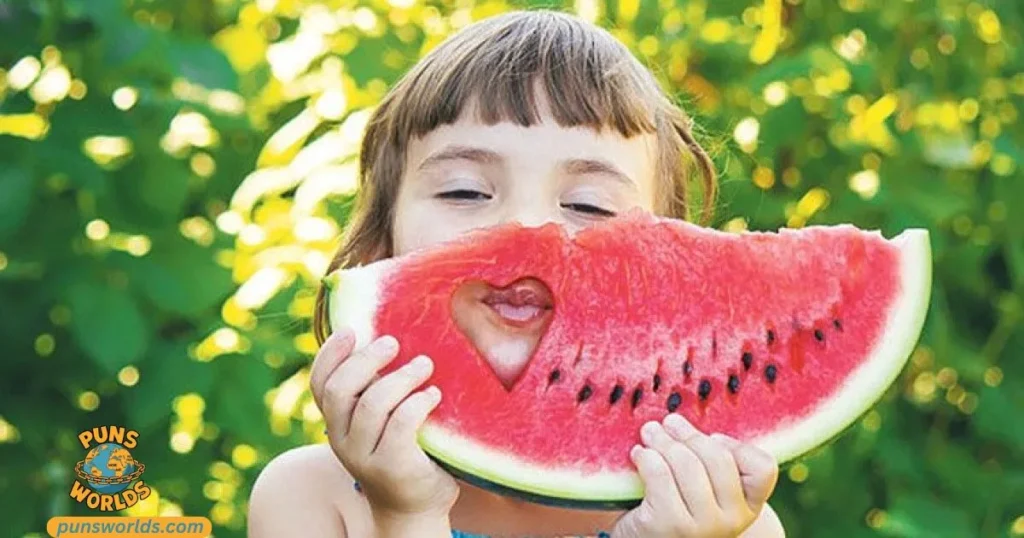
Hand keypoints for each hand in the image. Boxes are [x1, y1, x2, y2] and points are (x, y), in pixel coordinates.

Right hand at [309, 328, 458, 522]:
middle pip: (340, 390)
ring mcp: (364, 457)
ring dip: (401, 377)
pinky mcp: (392, 468)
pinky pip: (400, 424)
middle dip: (366, 359)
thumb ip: (373, 389)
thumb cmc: (402, 450)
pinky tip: (434, 394)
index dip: (330, 353)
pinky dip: (418, 402)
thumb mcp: (379, 420)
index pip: (319, 383)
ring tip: (425, 364)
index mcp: (335, 422)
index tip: (352, 329)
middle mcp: (341, 440)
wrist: (414, 508)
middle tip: (393, 343)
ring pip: (372, 405)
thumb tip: (388, 337)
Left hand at [612, 414, 778, 537]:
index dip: (737, 446)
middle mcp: (732, 521)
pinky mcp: (669, 525)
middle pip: (718, 458)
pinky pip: (659, 474)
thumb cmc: (678, 508)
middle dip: (688, 434)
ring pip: (687, 463)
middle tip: (668, 422)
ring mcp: (702, 527)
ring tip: (650, 432)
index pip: (763, 468)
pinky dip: (646, 457)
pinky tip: (639, 455)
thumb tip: (683, 421)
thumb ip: (708, 462)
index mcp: (748, 507)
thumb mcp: (705, 490)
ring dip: (662, 441)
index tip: (712, 437)